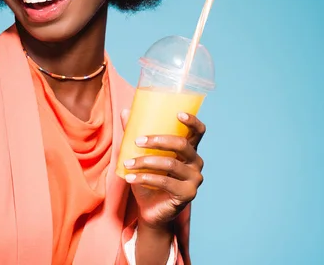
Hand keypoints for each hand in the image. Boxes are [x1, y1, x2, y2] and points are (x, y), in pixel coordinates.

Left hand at [120, 110, 205, 228]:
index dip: (192, 121)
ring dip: (146, 162)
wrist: (150, 211)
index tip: (178, 113)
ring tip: (127, 163)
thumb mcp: (141, 155)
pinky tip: (130, 177)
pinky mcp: (188, 194)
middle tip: (137, 141)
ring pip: (171, 164)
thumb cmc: (148, 180)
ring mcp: (194, 179)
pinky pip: (166, 182)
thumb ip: (135, 135)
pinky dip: (145, 178)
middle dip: (158, 140)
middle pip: (183, 145)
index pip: (198, 131)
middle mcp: (196, 162)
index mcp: (189, 150)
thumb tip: (125, 112)